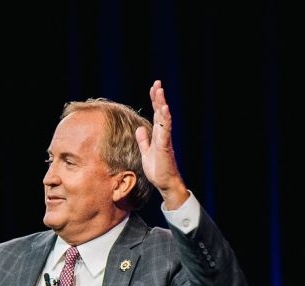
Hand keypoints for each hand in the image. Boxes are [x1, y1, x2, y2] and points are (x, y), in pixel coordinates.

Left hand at [134, 79, 188, 208]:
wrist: (165, 184)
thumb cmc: (158, 170)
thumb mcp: (146, 153)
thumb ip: (143, 141)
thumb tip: (139, 129)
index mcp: (158, 135)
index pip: (156, 114)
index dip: (154, 101)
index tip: (153, 88)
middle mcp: (163, 134)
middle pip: (160, 112)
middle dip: (158, 97)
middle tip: (157, 83)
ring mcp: (165, 139)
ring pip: (164, 118)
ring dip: (161, 104)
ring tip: (160, 91)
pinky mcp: (165, 146)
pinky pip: (166, 130)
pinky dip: (165, 119)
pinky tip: (164, 108)